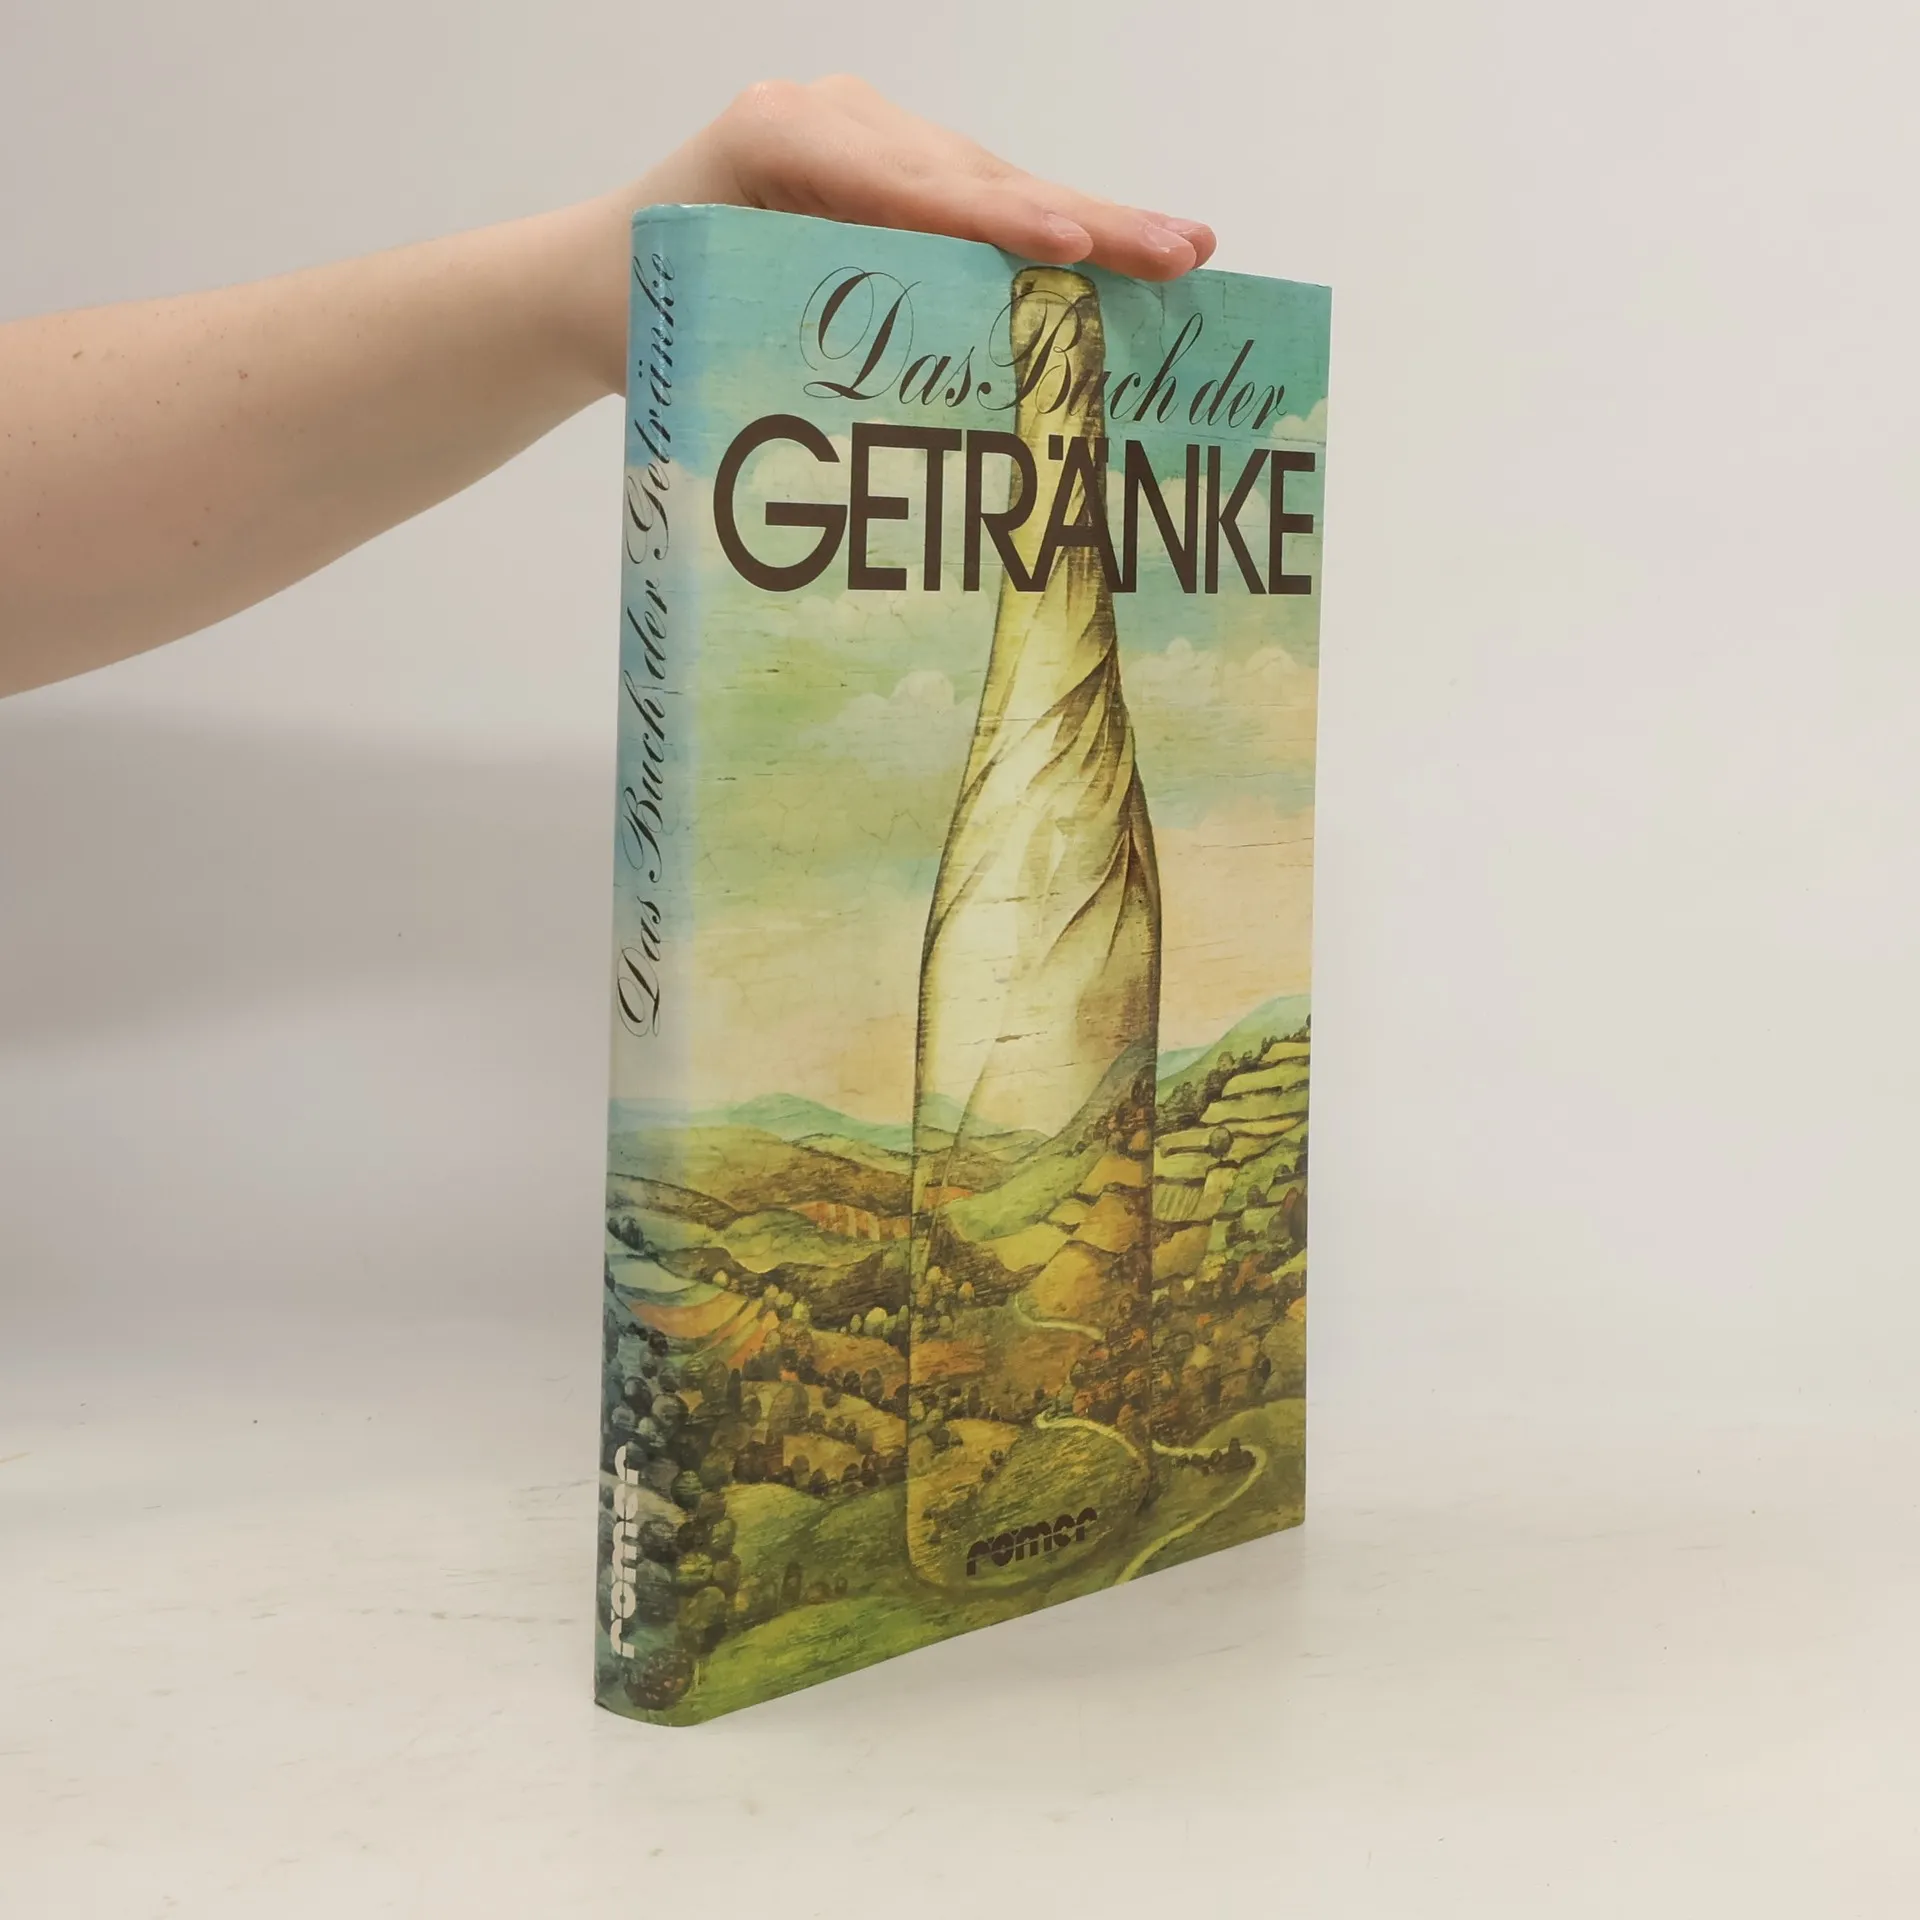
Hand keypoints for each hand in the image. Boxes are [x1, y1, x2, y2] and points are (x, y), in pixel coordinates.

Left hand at [578, 79, 1215, 375]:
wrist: (590, 280)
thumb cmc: (639, 324)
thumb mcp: (708, 342)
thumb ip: (808, 355)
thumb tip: (934, 428)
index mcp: (771, 142)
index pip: (904, 186)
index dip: (995, 221)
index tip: (1069, 251)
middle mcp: (825, 116)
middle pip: (970, 174)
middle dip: (1079, 219)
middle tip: (1178, 252)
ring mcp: (858, 130)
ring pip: (986, 179)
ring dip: (1084, 223)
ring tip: (1179, 252)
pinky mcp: (879, 159)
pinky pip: (972, 195)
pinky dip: (1042, 230)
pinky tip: (1116, 252)